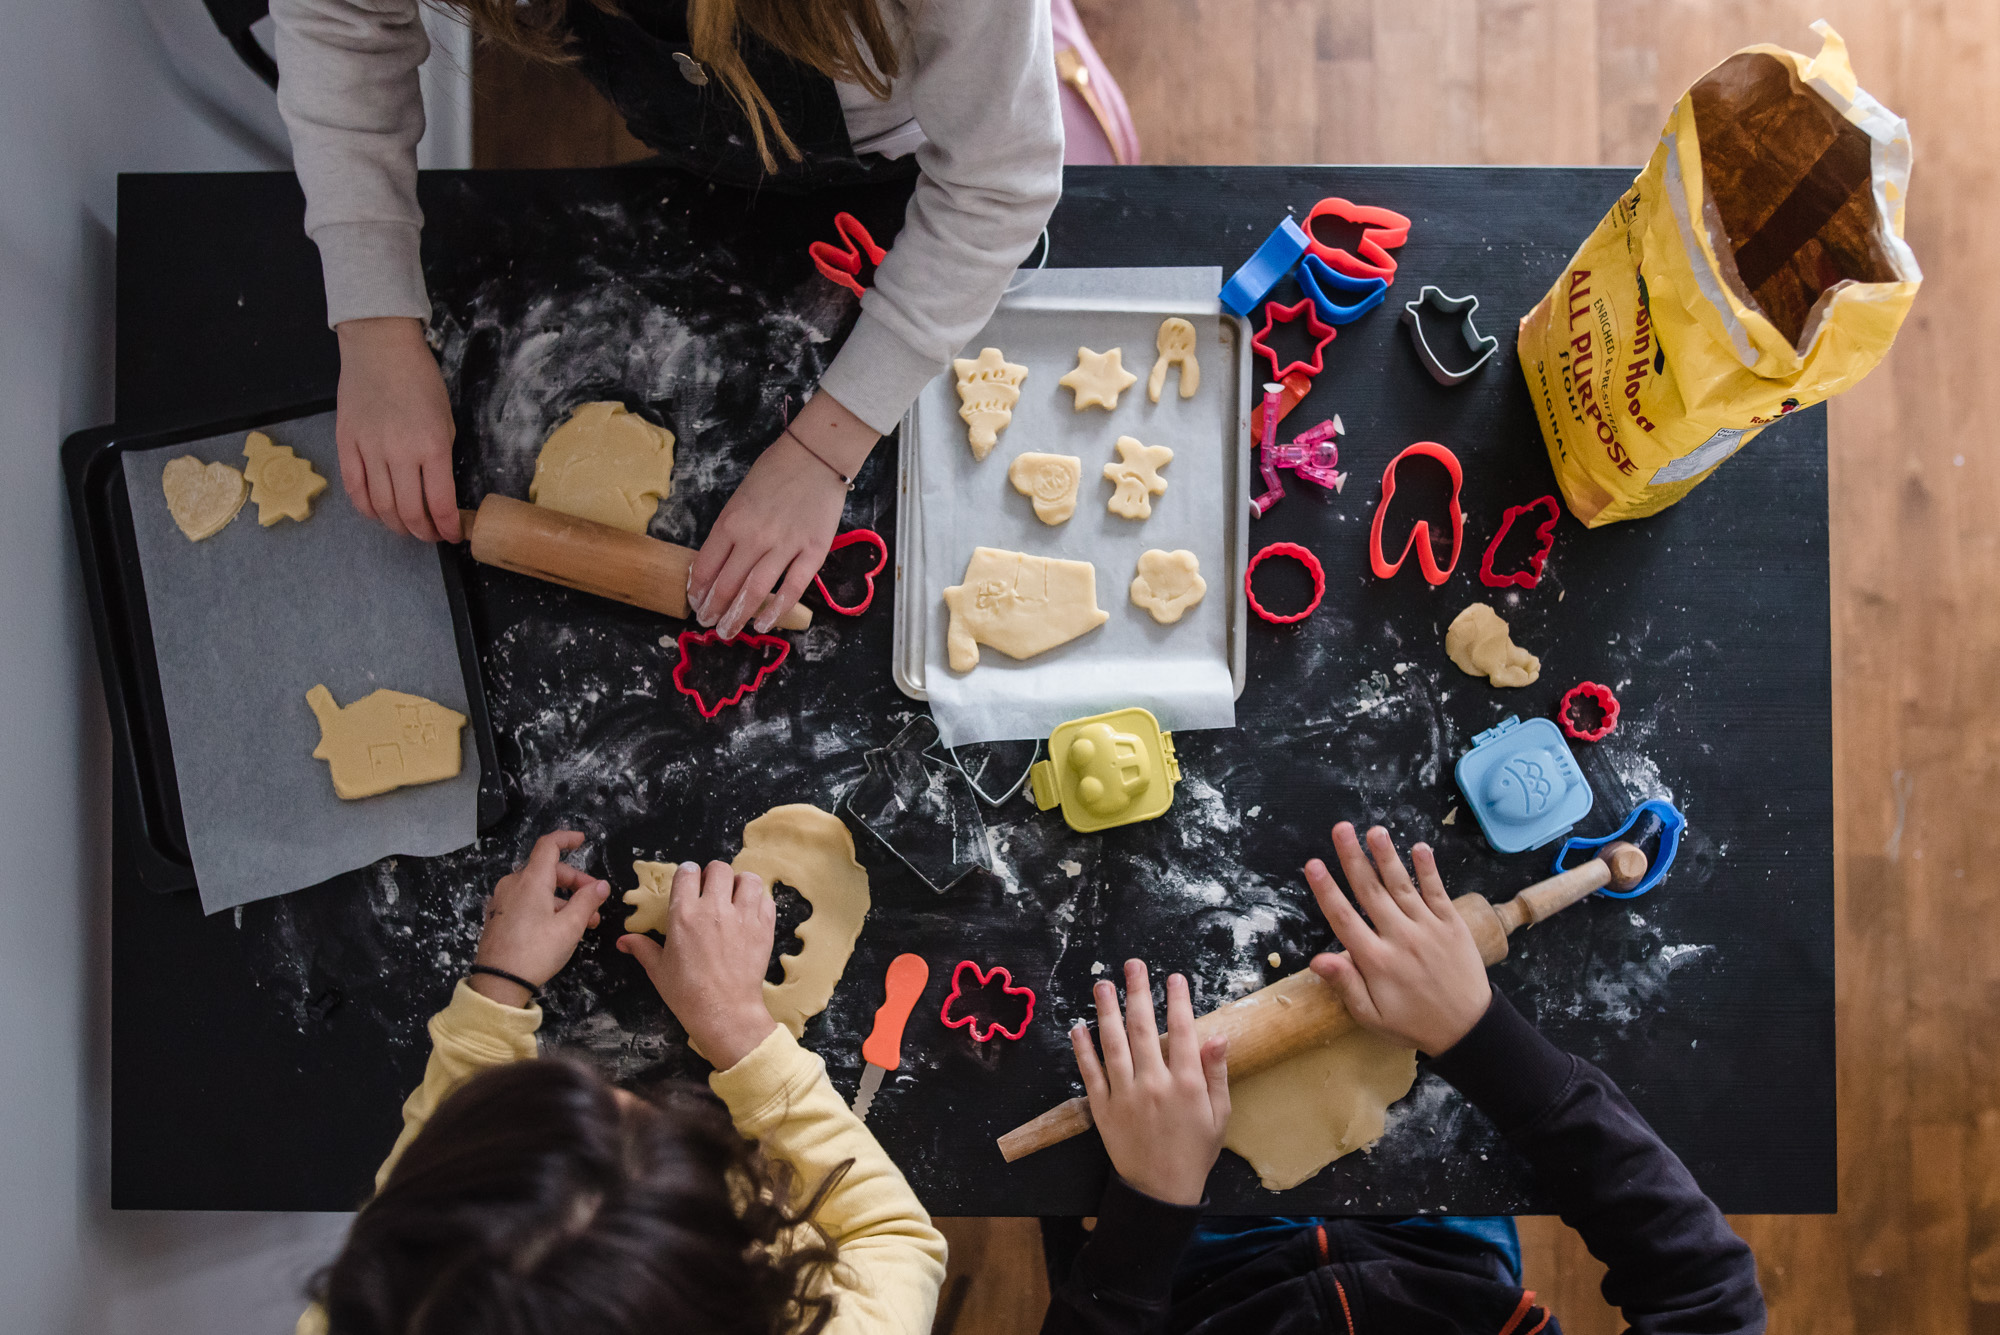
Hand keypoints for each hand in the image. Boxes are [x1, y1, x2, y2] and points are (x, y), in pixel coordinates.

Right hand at [334, 316, 461, 542]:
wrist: (380, 348)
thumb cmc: (420, 379)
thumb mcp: (446, 419)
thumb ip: (441, 457)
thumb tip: (439, 492)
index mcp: (432, 446)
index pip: (441, 503)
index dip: (448, 527)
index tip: (453, 534)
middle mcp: (400, 453)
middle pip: (409, 512)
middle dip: (423, 532)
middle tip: (430, 535)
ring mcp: (369, 450)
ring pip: (381, 506)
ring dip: (396, 525)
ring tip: (406, 528)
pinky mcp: (345, 444)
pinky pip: (354, 488)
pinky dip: (366, 508)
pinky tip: (377, 513)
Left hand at [471, 829, 611, 1005]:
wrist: (498, 982)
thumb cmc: (536, 951)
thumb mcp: (569, 927)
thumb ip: (587, 901)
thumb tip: (601, 885)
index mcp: (531, 880)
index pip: (548, 845)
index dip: (566, 838)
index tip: (582, 841)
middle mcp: (513, 883)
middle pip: (547, 870)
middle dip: (575, 881)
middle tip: (595, 900)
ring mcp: (502, 899)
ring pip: (538, 887)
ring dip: (563, 898)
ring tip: (583, 922)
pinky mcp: (498, 915)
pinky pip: (526, 900)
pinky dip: (545, 905)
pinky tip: (559, 926)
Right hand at [616, 861, 777, 1068]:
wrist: (724, 1012)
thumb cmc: (687, 993)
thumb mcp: (658, 969)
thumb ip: (642, 948)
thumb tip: (623, 941)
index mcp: (684, 914)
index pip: (687, 872)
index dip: (688, 874)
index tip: (690, 884)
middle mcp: (714, 908)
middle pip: (719, 869)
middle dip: (714, 875)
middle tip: (712, 890)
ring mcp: (742, 916)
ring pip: (748, 879)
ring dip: (741, 884)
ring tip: (735, 897)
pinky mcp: (764, 927)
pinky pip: (766, 899)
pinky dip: (759, 901)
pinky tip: (750, 914)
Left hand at [688, 391, 877, 638]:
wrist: (817, 456)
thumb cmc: (776, 472)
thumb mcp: (740, 497)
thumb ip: (730, 530)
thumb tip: (717, 564)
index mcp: (732, 521)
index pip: (707, 565)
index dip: (699, 589)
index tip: (695, 602)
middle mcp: (755, 537)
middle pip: (727, 583)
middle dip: (714, 608)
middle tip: (708, 624)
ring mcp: (785, 546)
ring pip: (755, 591)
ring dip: (738, 616)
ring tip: (728, 632)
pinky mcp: (813, 552)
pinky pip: (793, 588)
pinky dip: (777, 609)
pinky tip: (764, 624)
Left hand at [1070, 960, 1230, 1205]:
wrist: (1161, 1191)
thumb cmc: (1195, 1151)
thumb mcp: (1219, 1115)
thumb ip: (1216, 1073)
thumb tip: (1217, 1034)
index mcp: (1186, 1084)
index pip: (1181, 1031)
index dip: (1177, 1001)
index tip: (1173, 977)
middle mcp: (1153, 1084)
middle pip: (1143, 1028)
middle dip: (1137, 993)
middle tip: (1132, 965)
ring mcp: (1125, 1095)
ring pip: (1113, 1044)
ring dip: (1106, 1011)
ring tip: (1102, 985)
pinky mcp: (1102, 1109)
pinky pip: (1090, 1074)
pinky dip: (1083, 1049)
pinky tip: (1078, 1027)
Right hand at [1305, 823, 1490, 1055]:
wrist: (1468, 1030)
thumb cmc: (1413, 1023)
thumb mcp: (1372, 1016)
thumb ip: (1346, 985)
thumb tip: (1317, 960)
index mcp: (1376, 961)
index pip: (1344, 918)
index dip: (1327, 890)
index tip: (1313, 865)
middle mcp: (1400, 938)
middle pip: (1371, 891)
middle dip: (1353, 858)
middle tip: (1340, 828)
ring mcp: (1428, 928)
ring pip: (1402, 885)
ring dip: (1387, 856)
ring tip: (1374, 830)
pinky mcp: (1452, 925)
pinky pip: (1437, 892)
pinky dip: (1428, 870)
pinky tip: (1419, 847)